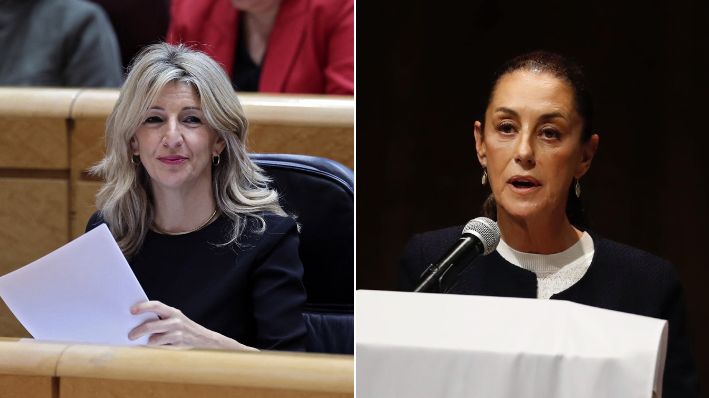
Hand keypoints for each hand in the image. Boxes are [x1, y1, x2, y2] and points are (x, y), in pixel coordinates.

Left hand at [128, 301, 256, 350]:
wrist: (203, 338)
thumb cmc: (181, 327)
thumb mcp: (173, 319)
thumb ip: (159, 318)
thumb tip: (136, 321)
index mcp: (173, 312)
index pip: (157, 306)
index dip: (144, 307)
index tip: (132, 310)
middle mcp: (176, 321)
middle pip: (152, 325)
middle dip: (139, 330)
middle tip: (130, 335)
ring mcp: (177, 334)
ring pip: (155, 339)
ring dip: (145, 341)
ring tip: (137, 341)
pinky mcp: (177, 345)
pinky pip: (160, 347)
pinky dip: (152, 347)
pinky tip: (148, 346)